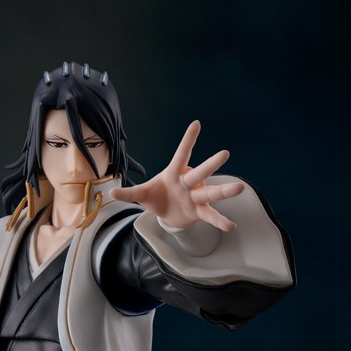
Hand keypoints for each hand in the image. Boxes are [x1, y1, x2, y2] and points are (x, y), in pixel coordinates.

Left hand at [111, 120, 244, 231]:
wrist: (168, 214)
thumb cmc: (157, 197)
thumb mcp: (142, 195)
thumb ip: (129, 193)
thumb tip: (110, 194)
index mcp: (174, 174)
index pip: (182, 155)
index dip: (188, 141)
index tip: (196, 124)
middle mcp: (188, 183)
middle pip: (200, 173)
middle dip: (211, 165)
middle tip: (225, 154)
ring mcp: (196, 197)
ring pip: (211, 193)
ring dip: (224, 192)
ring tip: (240, 187)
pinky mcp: (199, 212)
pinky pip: (211, 216)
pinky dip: (220, 221)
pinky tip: (231, 226)